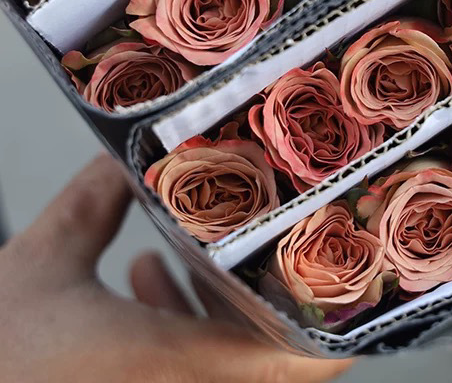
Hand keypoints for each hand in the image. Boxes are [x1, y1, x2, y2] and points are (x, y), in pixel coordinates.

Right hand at [0, 154, 353, 382]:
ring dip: (220, 304)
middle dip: (268, 286)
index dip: (342, 314)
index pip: (308, 359)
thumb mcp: (36, 268)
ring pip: (231, 363)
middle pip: (277, 352)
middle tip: (262, 229)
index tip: (350, 259)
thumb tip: (123, 156)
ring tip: (187, 249)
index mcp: (179, 372)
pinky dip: (184, 334)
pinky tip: (144, 283)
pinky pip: (190, 376)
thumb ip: (92, 203)